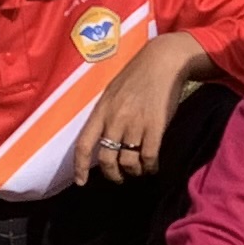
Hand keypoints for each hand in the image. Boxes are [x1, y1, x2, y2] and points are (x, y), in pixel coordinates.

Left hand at [82, 33, 204, 181]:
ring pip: (128, 162)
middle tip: (119, 178)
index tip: (81, 183)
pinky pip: (149, 157)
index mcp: (101, 110)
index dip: (80, 168)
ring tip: (139, 171)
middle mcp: (115, 119)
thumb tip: (104, 140)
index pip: (83, 145)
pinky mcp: (156, 126)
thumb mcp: (112, 92)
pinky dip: (150, 167)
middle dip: (113, 175)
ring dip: (133, 172)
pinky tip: (153, 166)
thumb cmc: (138, 75)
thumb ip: (107, 115)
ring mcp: (135, 124)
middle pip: (106, 160)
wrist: (163, 62)